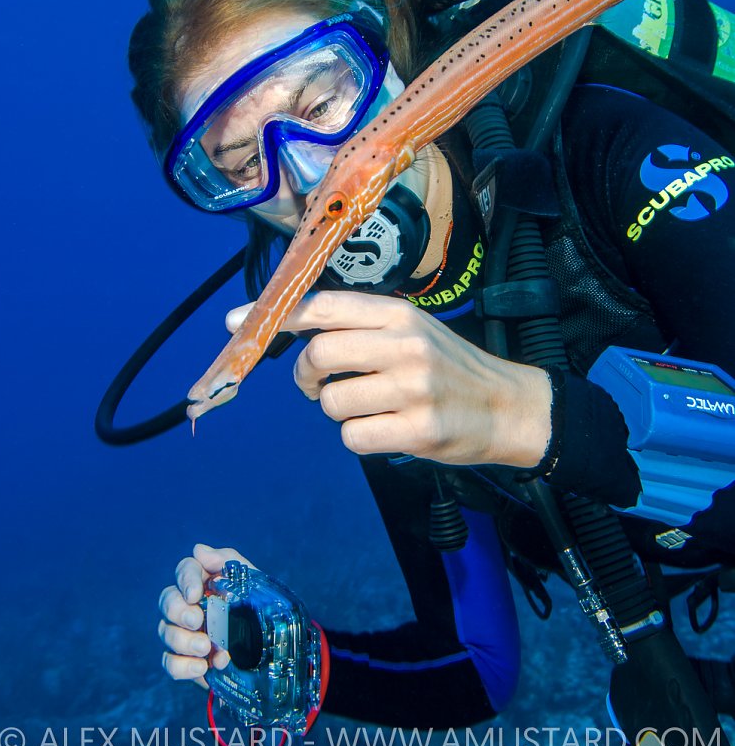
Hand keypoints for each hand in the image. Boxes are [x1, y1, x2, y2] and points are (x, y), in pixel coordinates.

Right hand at [158, 543, 254, 688]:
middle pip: (167, 601)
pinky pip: (169, 663)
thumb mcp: (252, 581)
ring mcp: (184, 634)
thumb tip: (198, 549)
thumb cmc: (261, 608)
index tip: (195, 594)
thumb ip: (227, 562)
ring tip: (206, 647)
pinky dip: (182, 666)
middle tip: (197, 620)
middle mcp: (189, 605)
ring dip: (182, 641)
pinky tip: (202, 667)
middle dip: (178, 611)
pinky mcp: (185, 661)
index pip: (185, 570)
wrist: (274, 651)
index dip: (185, 580)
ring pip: (166, 632)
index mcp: (205, 581)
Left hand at [226, 292, 551, 467]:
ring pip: (331, 403)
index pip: (326, 307)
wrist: (507, 408)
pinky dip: (359, 438)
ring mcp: (412, 390)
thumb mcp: (412, 329)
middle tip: (320, 386)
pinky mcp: (417, 431)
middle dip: (307, 377)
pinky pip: (352, 437)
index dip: (277, 315)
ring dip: (339, 411)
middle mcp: (405, 346)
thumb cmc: (449, 367)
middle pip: (318, 356)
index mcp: (400, 315)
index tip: (237, 323)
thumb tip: (290, 325)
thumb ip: (360, 326)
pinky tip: (386, 430)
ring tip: (371, 408)